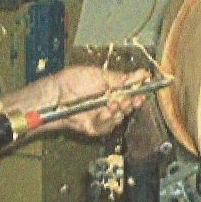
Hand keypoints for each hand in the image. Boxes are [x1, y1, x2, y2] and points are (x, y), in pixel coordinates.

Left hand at [5, 66, 151, 136]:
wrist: (57, 94)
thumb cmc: (74, 81)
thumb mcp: (100, 75)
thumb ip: (121, 78)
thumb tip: (141, 73)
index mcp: (112, 90)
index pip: (131, 93)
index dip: (138, 94)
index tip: (143, 91)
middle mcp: (109, 104)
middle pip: (128, 107)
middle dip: (131, 103)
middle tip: (131, 98)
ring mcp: (103, 117)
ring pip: (120, 117)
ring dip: (119, 110)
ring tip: (114, 103)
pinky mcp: (95, 127)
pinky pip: (107, 125)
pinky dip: (108, 118)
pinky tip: (106, 111)